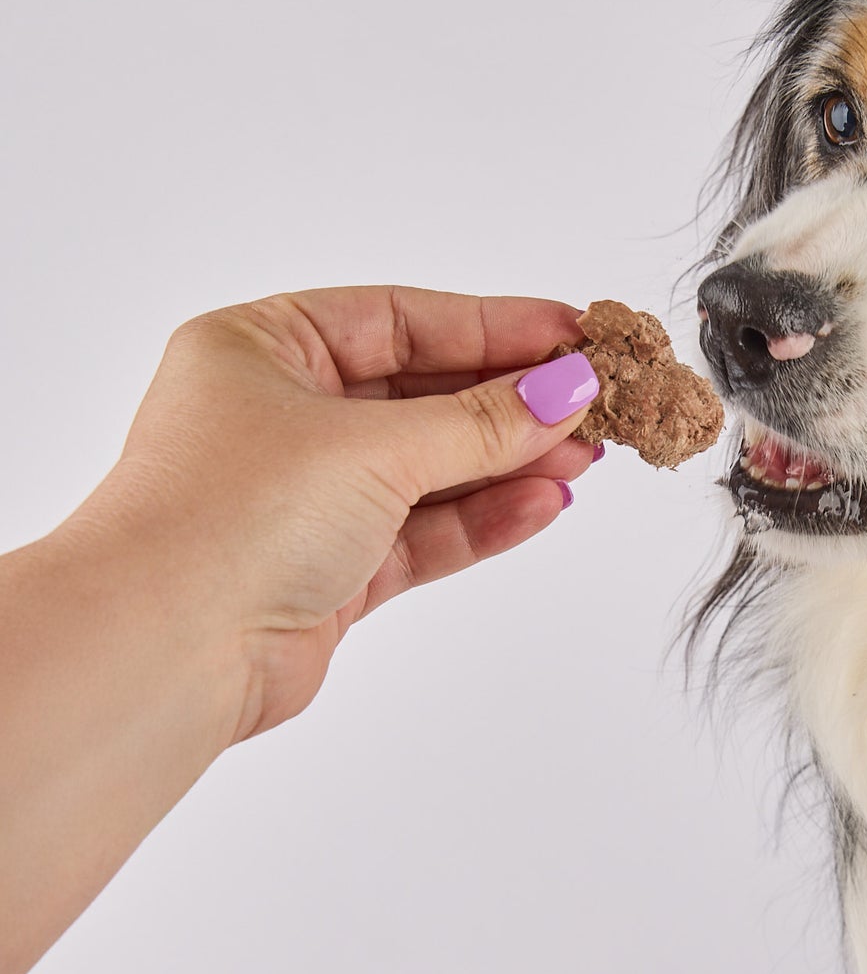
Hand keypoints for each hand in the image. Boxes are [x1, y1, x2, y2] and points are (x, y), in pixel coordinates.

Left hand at [72, 286, 600, 741]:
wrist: (162, 653)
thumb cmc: (231, 517)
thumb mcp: (375, 445)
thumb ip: (483, 420)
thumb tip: (570, 387)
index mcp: (262, 348)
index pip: (402, 320)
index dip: (496, 327)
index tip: (577, 335)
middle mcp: (280, 417)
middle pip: (423, 395)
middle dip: (512, 402)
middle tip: (597, 401)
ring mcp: (306, 497)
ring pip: (431, 468)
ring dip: (509, 463)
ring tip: (586, 455)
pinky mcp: (330, 571)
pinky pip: (425, 531)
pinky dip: (485, 518)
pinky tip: (545, 503)